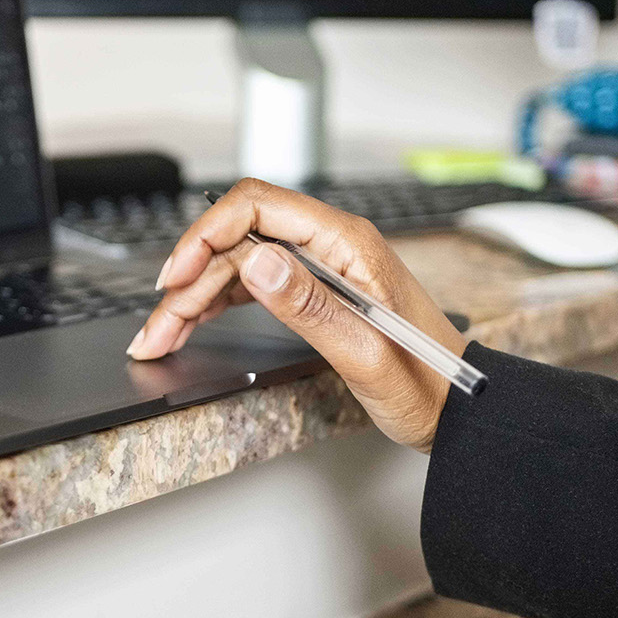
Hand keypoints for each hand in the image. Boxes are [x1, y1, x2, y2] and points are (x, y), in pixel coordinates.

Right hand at [129, 179, 468, 452]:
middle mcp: (334, 245)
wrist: (461, 409)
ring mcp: (324, 266)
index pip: (259, 207)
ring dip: (194, 296)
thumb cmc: (428, 385)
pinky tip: (191, 323)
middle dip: (188, 278)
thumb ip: (309, 305)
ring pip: (238, 262)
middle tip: (156, 327)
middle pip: (239, 238)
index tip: (176, 276)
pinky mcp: (316, 289)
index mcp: (349, 244)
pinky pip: (254, 282)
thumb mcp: (366, 354)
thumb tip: (257, 260)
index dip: (206, 235)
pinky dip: (216, 303)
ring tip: (159, 335)